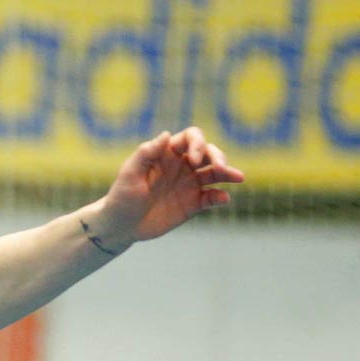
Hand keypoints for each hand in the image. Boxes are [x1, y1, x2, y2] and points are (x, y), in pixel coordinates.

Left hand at [96, 126, 243, 247]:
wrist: (121, 226)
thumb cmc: (121, 197)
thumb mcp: (130, 174)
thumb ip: (147, 154)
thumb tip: (166, 134)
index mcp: (167, 153)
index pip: (191, 138)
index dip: (198, 144)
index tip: (193, 162)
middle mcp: (182, 166)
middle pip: (208, 153)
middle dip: (217, 156)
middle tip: (219, 168)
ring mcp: (189, 184)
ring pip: (215, 174)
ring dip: (228, 173)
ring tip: (238, 177)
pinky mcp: (193, 203)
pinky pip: (212, 197)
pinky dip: (220, 197)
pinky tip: (223, 199)